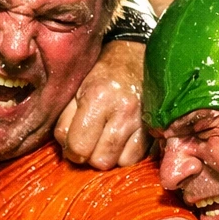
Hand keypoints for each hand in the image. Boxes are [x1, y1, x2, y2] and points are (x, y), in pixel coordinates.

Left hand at [54, 40, 147, 168]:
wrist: (134, 57)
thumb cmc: (100, 73)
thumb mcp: (75, 89)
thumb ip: (65, 120)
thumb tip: (66, 151)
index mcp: (97, 97)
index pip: (78, 146)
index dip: (71, 150)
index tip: (72, 143)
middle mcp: (122, 110)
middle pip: (99, 160)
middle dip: (90, 155)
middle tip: (89, 141)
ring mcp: (141, 121)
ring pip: (117, 162)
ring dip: (107, 156)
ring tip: (104, 139)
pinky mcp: (153, 128)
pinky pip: (135, 159)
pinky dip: (124, 154)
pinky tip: (119, 141)